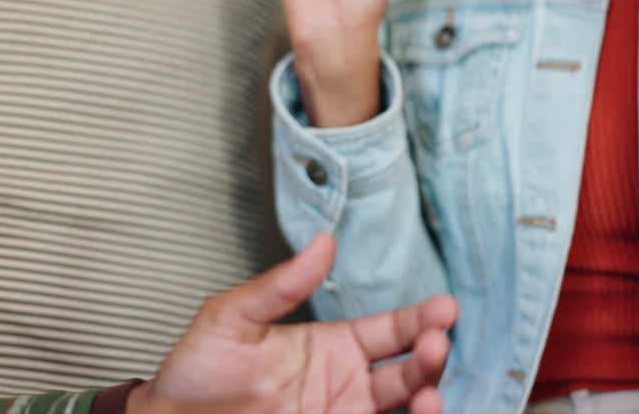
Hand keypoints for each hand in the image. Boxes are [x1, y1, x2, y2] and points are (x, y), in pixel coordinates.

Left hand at [129, 233, 456, 413]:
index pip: (390, 330)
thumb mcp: (231, 318)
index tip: (445, 309)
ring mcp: (342, 413)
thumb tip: (321, 242)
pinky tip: (415, 413)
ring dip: (426, 393)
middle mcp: (344, 383)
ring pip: (403, 404)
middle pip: (409, 368)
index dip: (422, 319)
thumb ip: (279, 286)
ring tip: (427, 392)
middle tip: (433, 343)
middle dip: (431, 354)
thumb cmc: (194, 374)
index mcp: (328, 345)